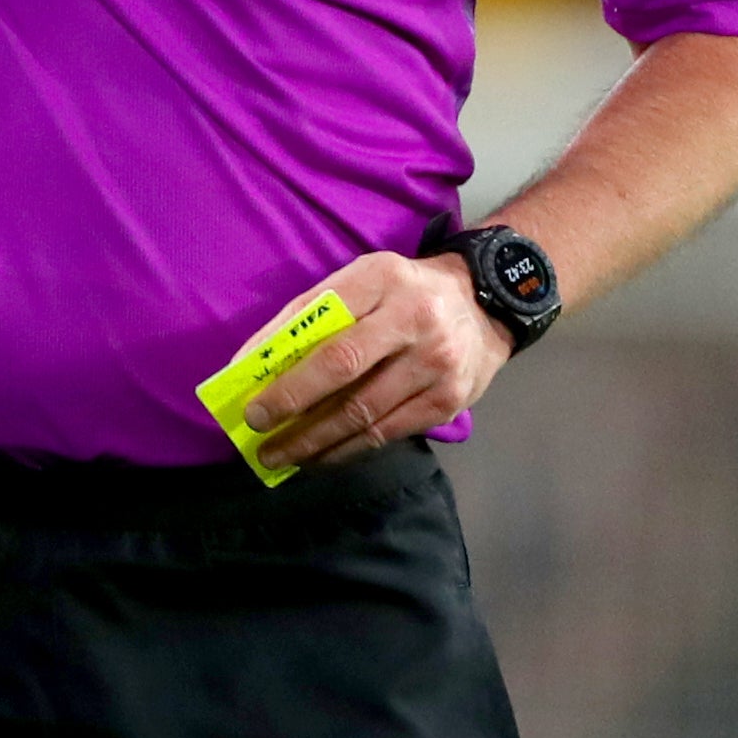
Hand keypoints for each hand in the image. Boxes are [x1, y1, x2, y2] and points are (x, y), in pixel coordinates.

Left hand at [240, 249, 516, 473]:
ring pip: (365, 413)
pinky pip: (388, 433)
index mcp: (381, 280)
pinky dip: (349, 449)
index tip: (251, 403)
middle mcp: (414, 320)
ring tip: (282, 456)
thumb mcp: (361, 280)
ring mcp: (436, 364)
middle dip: (294, 410)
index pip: (325, 329)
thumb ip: (310, 315)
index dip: (286, 373)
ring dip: (316, 442)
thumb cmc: (404, 291)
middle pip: (344, 372)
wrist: (486, 302)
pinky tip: (321, 457)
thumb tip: (254, 361)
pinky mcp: (448, 401)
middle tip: (260, 436)